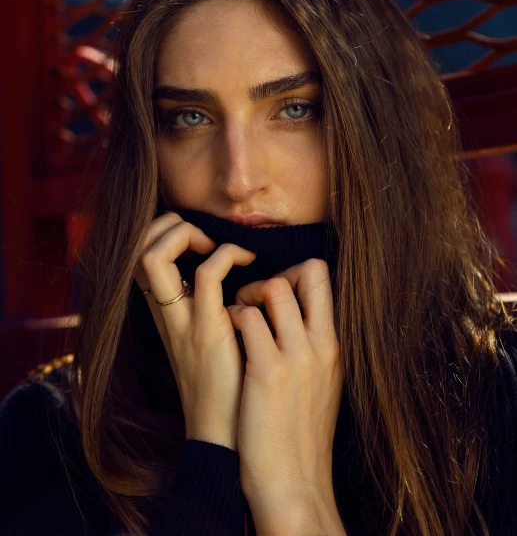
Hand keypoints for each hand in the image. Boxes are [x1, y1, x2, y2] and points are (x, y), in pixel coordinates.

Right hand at [134, 211, 255, 450]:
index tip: (203, 239)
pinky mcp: (205, 330)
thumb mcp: (211, 337)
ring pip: (153, 254)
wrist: (224, 434)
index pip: (141, 256)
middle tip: (204, 234)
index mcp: (165, 312)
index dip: (162, 232)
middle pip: (136, 248)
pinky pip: (206, 274)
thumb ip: (211, 306)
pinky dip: (227, 254)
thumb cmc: (227, 383)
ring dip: (186, 233)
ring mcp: (180, 320)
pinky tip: (249, 262)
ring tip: (218, 244)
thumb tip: (234, 273)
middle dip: (166, 224)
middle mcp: (163, 312)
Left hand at [227, 259, 344, 532]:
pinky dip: (230, 318)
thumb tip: (296, 318)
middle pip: (308, 271)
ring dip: (248, 293)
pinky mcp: (268, 371)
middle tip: (255, 298)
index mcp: (333, 346)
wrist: (294, 485)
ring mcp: (297, 356)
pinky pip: (246, 317)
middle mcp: (320, 344)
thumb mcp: (322, 385)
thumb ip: (313, 349)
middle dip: (276, 272)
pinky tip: (225, 338)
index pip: (324, 279)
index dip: (295, 273)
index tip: (274, 294)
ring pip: (274, 287)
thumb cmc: (299, 437)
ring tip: (237, 317)